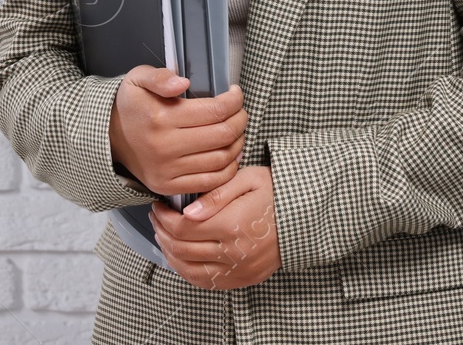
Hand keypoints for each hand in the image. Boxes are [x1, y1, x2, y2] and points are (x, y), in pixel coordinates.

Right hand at [108, 66, 246, 196]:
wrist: (108, 137)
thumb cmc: (130, 105)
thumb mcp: (138, 79)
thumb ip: (160, 77)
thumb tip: (183, 83)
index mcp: (160, 117)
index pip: (215, 110)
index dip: (234, 101)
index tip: (235, 93)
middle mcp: (164, 146)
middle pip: (222, 135)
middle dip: (240, 120)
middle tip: (240, 111)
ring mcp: (166, 170)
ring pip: (221, 159)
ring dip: (237, 143)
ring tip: (236, 130)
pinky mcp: (167, 186)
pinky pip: (209, 182)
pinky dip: (228, 169)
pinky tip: (230, 154)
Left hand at [150, 164, 279, 289]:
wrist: (305, 213)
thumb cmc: (276, 192)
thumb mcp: (247, 180)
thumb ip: (215, 195)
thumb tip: (187, 212)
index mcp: (232, 225)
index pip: (183, 228)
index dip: (164, 218)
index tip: (158, 207)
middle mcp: (234, 252)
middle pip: (182, 249)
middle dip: (162, 232)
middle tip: (157, 218)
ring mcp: (240, 269)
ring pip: (190, 270)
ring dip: (170, 254)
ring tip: (164, 237)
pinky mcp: (244, 278)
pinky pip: (207, 282)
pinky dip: (188, 272)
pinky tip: (182, 257)